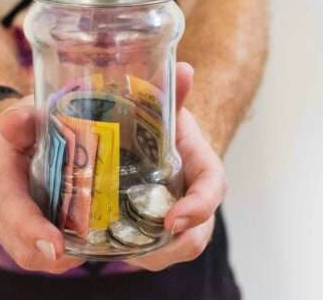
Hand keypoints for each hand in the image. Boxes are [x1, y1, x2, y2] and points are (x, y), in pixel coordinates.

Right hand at [0, 96, 83, 273]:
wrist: (21, 143)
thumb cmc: (25, 132)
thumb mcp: (22, 120)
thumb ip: (19, 120)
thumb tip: (15, 119)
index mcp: (2, 181)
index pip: (11, 208)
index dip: (31, 228)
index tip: (54, 244)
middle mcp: (6, 212)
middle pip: (22, 246)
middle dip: (51, 254)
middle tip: (82, 253)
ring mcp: (20, 227)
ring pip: (38, 256)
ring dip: (66, 257)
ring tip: (94, 247)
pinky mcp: (38, 232)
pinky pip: (51, 253)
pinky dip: (72, 253)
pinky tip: (94, 242)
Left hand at [127, 63, 226, 270]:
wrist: (159, 140)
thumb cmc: (164, 124)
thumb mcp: (165, 108)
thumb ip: (173, 93)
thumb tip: (184, 68)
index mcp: (201, 166)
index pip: (212, 187)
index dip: (199, 206)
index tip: (175, 218)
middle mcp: (194, 196)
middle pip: (198, 231)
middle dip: (174, 245)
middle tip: (138, 249)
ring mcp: (177, 214)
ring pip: (175, 247)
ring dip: (150, 255)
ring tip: (117, 250)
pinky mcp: (157, 226)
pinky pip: (154, 250)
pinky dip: (136, 253)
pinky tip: (109, 248)